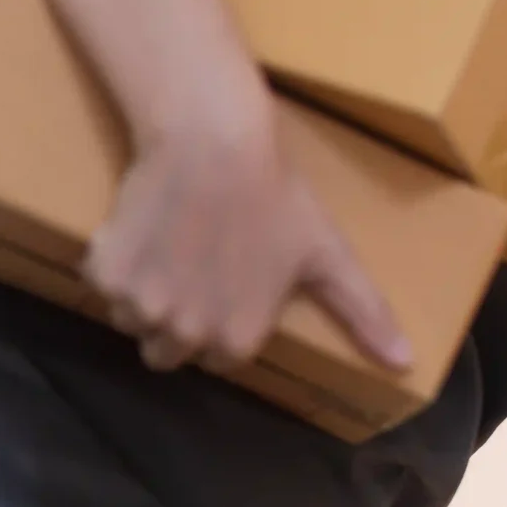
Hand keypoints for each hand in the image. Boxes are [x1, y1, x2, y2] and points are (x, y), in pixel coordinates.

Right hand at [86, 100, 412, 374]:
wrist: (212, 142)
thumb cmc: (278, 198)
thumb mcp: (330, 256)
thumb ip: (364, 315)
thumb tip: (405, 364)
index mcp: (237, 340)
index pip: (221, 358)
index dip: (226, 321)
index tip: (232, 286)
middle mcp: (183, 334)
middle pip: (170, 349)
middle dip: (182, 319)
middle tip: (199, 269)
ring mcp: (138, 305)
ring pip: (133, 321)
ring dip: (146, 297)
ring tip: (173, 250)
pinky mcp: (102, 272)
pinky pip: (101, 288)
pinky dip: (115, 265)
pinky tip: (145, 232)